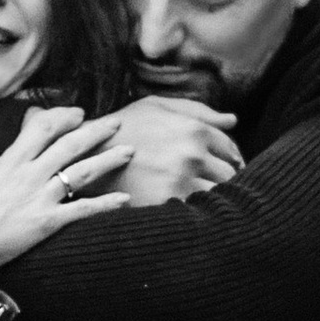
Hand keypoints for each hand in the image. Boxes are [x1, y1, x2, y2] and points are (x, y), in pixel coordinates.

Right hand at [0, 108, 130, 278]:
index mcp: (12, 160)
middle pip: (70, 144)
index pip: (43, 126)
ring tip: (129, 151)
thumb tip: (27, 125)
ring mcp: (39, 197)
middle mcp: (29, 174)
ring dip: (108, 159)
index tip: (79, 113)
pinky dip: (106, 204)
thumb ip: (13, 151)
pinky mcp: (47, 222)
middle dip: (96, 130)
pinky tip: (124, 199)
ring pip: (82, 171)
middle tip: (116, 122)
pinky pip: (82, 209)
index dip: (65, 115)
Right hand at [111, 91, 241, 204]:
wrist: (86, 155)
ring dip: (214, 199)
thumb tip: (234, 121)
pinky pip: (196, 213)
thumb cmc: (124, 126)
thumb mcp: (157, 107)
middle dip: (225, 180)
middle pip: (229, 175)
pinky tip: (188, 210)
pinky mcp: (165, 203)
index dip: (231, 160)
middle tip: (214, 185)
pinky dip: (197, 214)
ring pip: (217, 197)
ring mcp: (180, 181)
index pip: (231, 150)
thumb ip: (199, 111)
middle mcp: (191, 154)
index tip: (222, 168)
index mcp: (194, 129)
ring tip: (204, 199)